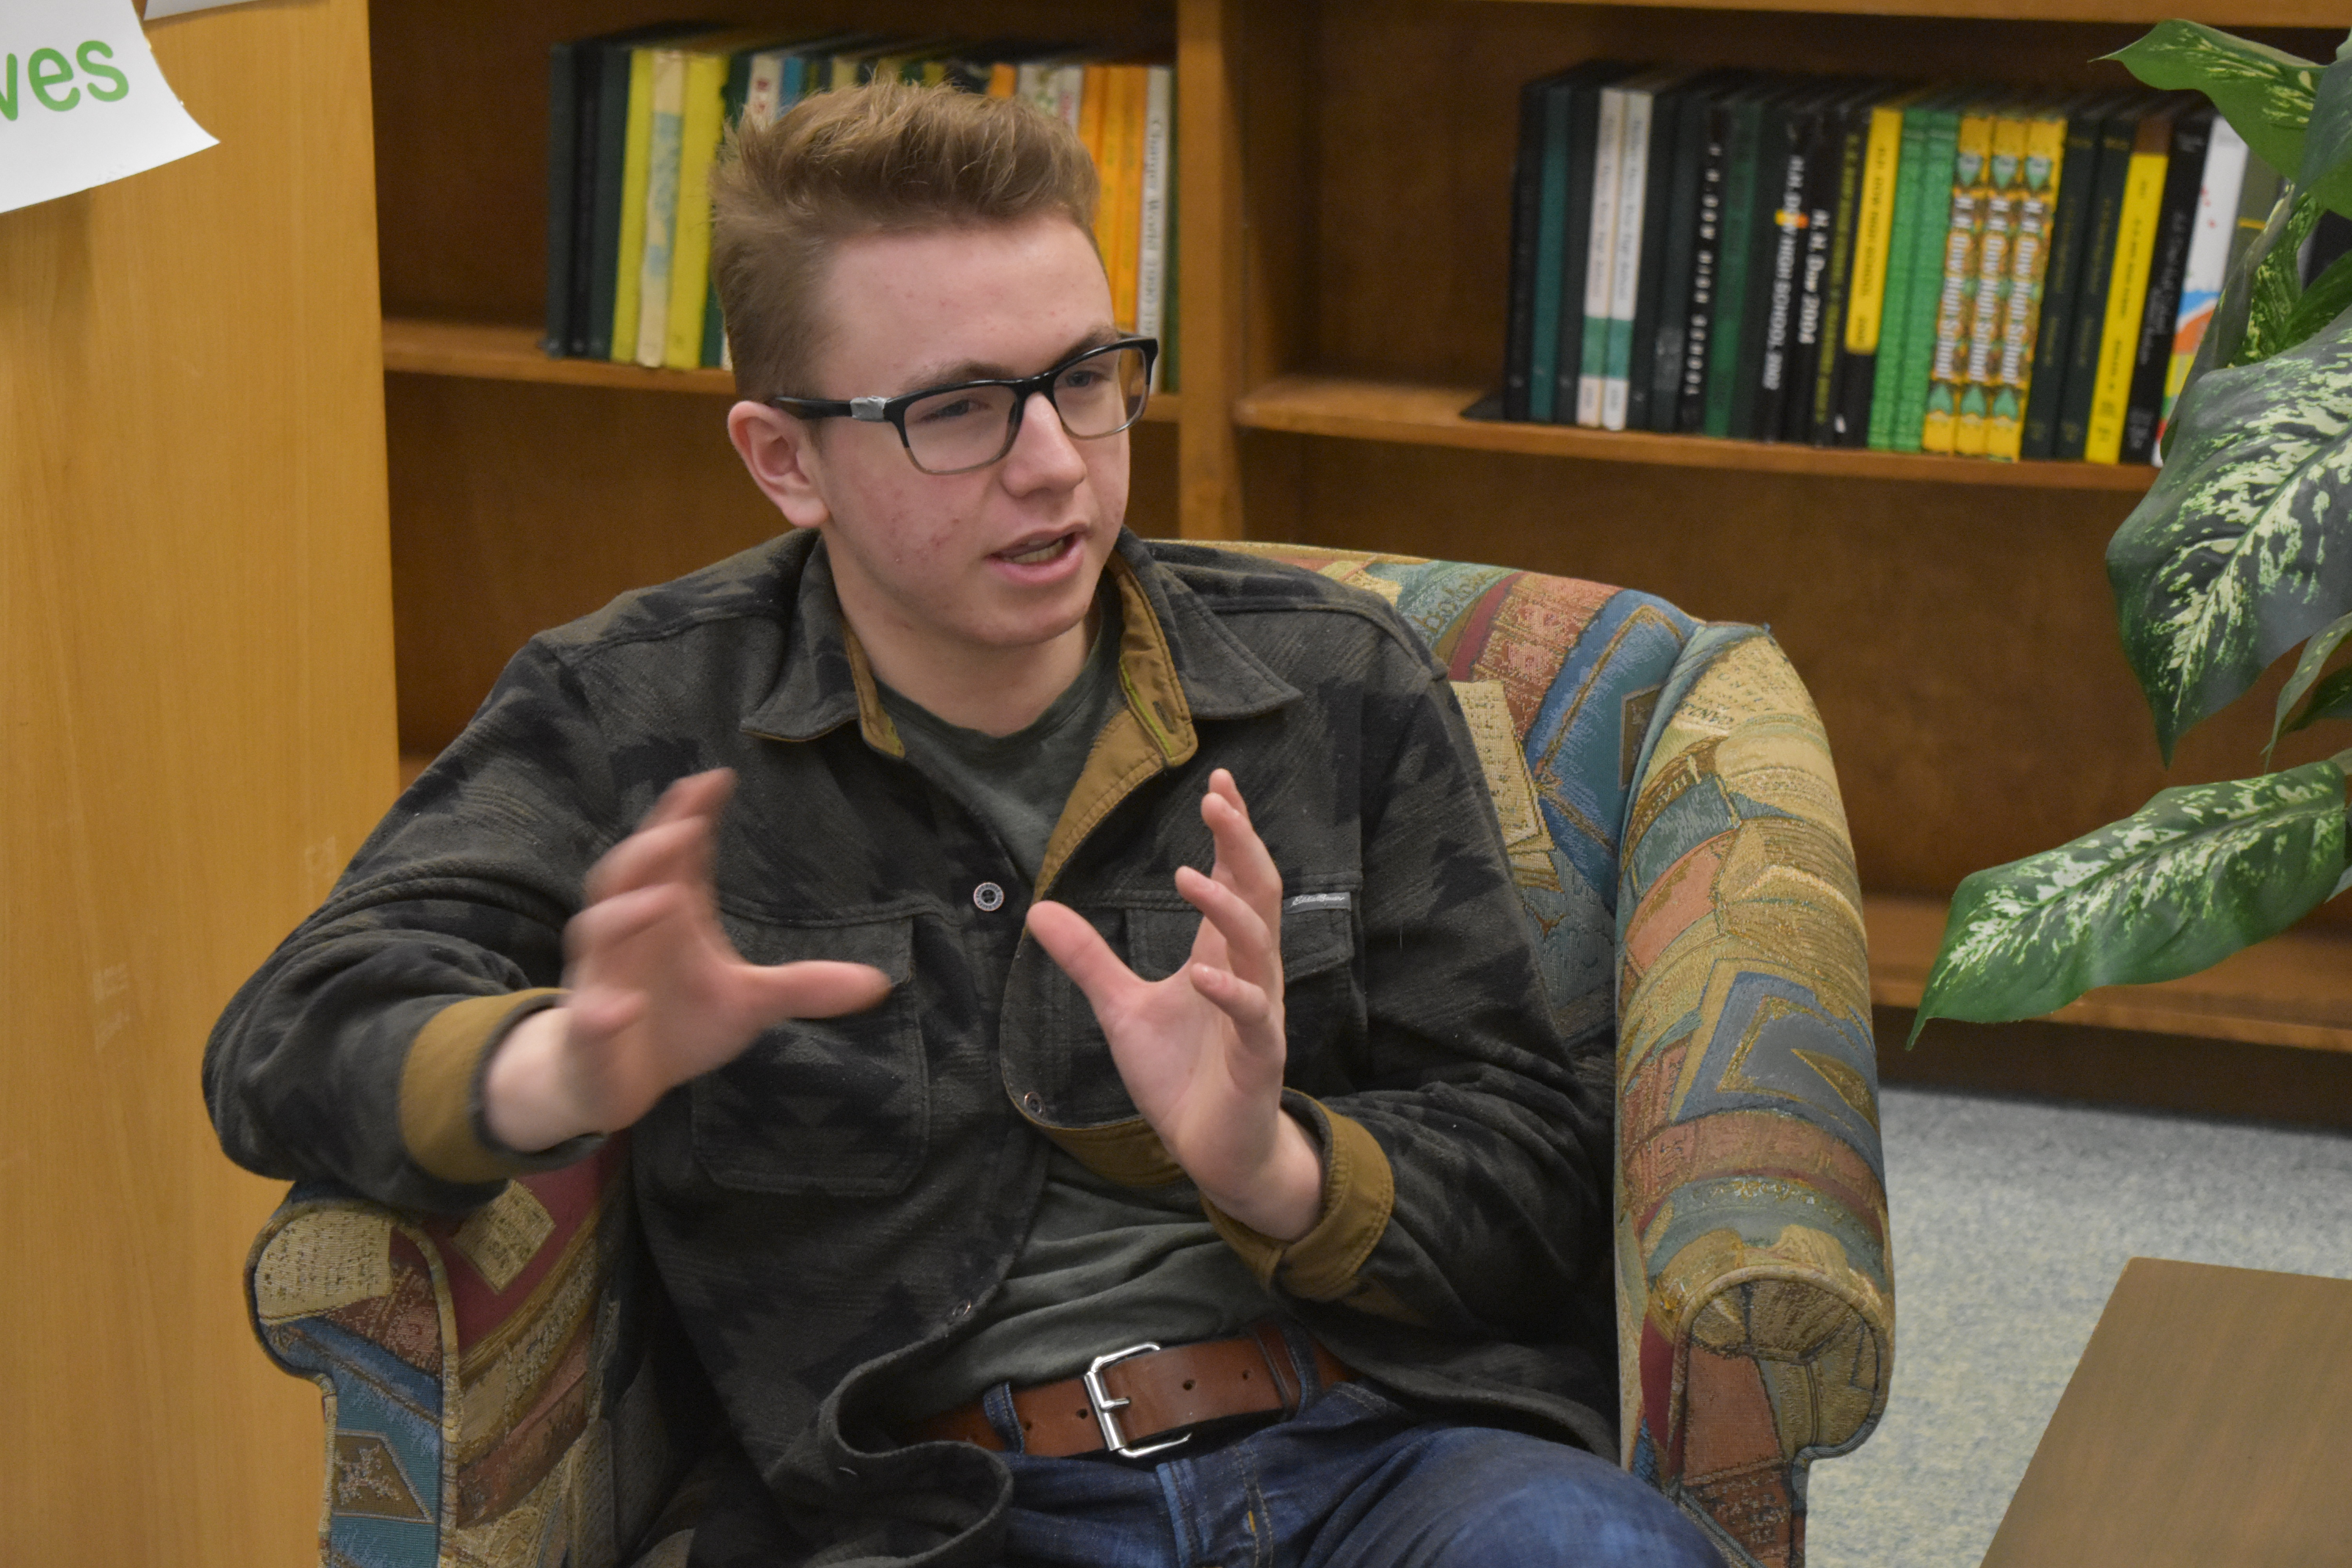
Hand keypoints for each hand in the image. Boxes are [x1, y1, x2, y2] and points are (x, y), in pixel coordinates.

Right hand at [484, 769, 892, 1151]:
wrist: (613, 1079)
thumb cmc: (678, 1023)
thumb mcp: (749, 1004)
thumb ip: (804, 986)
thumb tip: (879, 983)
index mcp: (669, 916)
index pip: (678, 854)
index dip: (691, 814)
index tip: (720, 777)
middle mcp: (629, 935)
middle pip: (629, 875)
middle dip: (653, 847)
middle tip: (688, 822)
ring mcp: (603, 979)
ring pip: (600, 933)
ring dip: (627, 914)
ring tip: (666, 898)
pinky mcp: (589, 1031)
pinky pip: (590, 1016)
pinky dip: (603, 1011)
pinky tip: (622, 1008)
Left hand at [1025, 769, 1322, 1240]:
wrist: (1213, 1149)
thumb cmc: (1180, 1075)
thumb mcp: (1121, 1008)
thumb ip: (1088, 960)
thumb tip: (1038, 909)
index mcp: (1223, 954)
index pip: (1236, 878)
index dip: (1232, 832)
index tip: (1220, 782)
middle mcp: (1249, 972)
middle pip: (1258, 894)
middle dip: (1242, 845)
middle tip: (1217, 801)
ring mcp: (1259, 1014)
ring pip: (1258, 945)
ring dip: (1226, 907)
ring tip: (1186, 875)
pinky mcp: (1259, 1058)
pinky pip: (1252, 1016)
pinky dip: (1229, 992)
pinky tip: (1201, 975)